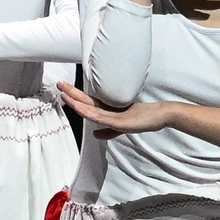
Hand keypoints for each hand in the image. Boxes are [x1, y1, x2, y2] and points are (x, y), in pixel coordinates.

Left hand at [56, 81, 175, 135]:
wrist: (161, 115)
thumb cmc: (144, 118)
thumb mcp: (122, 128)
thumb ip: (108, 131)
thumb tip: (95, 134)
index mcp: (108, 109)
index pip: (87, 102)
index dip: (75, 97)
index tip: (63, 91)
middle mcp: (108, 109)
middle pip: (86, 100)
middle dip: (72, 93)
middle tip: (59, 84)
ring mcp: (113, 114)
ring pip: (90, 107)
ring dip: (76, 101)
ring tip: (64, 93)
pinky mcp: (119, 120)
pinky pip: (101, 117)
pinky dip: (90, 113)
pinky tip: (80, 109)